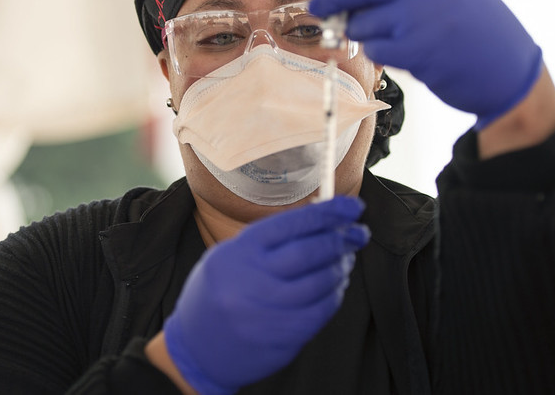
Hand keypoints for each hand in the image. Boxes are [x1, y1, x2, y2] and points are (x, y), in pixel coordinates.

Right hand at [163, 196, 368, 394]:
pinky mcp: (282, 337)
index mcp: (239, 252)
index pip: (292, 224)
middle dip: (342, 239)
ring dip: (341, 267)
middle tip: (358, 233)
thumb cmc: (217, 293)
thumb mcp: (231, 256)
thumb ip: (271, 240)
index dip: (328, 213)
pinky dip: (334, 295)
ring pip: (321, 282)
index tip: (352, 207)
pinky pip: (321, 311)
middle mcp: (252, 280)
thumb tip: (320, 220)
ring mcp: (268, 312)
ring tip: (345, 259)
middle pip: (310, 252)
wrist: (195, 348)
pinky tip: (334, 287)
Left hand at [310, 0, 542, 128]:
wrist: (511, 73)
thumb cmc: (476, 34)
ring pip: (362, 23)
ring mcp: (422, 17)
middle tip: (317, 8)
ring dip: (366, 35)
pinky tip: (404, 56)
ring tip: (395, 40)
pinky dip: (381, 54)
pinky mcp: (418, 50)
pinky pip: (375, 50)